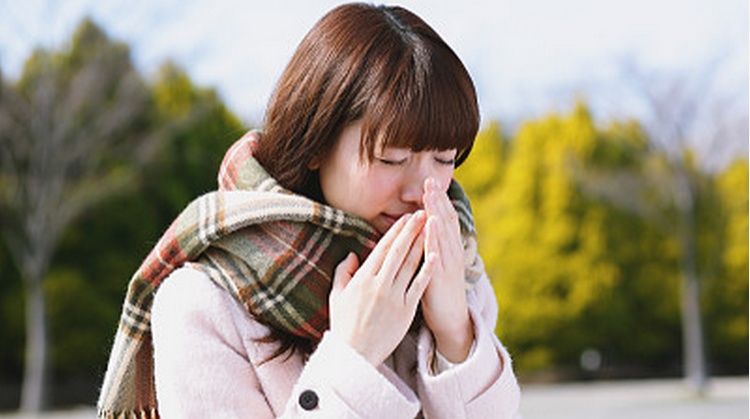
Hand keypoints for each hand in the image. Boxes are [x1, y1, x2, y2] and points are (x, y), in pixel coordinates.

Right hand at [329, 211, 436, 365]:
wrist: (354, 355)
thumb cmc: (344, 325)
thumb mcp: (336, 296)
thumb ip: (343, 272)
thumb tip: (353, 255)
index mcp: (362, 279)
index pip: (382, 249)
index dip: (395, 232)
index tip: (406, 218)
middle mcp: (379, 285)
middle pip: (399, 252)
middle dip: (412, 231)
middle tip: (422, 213)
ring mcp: (394, 297)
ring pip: (411, 265)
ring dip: (422, 244)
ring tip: (431, 228)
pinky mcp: (406, 311)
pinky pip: (419, 286)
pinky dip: (428, 270)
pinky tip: (436, 255)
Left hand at [421, 178, 473, 362]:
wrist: (450, 318)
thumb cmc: (437, 289)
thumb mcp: (435, 262)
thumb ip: (430, 244)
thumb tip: (421, 225)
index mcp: (448, 248)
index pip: (444, 218)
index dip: (438, 200)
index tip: (430, 182)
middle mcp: (451, 252)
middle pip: (446, 220)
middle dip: (437, 200)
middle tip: (430, 180)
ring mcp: (448, 264)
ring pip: (443, 233)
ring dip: (437, 213)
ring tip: (430, 196)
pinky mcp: (442, 277)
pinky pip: (438, 255)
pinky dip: (435, 239)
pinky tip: (430, 226)